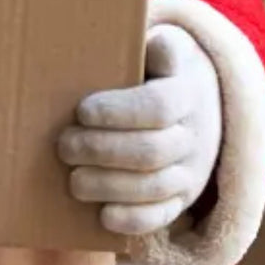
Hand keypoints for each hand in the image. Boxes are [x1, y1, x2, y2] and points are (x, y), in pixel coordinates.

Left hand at [58, 24, 221, 235]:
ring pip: (154, 187)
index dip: (117, 112)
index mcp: (186, 94)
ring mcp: (191, 171)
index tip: (82, 110)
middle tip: (63, 145)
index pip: (156, 107)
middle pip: (149, 151)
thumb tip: (155, 44)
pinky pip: (163, 217)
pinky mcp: (182, 199)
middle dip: (101, 150)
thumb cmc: (160, 69)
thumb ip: (157, 46)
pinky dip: (133, 220)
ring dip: (109, 186)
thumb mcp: (163, 47)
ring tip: (73, 179)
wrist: (200, 103)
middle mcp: (194, 136)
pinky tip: (103, 215)